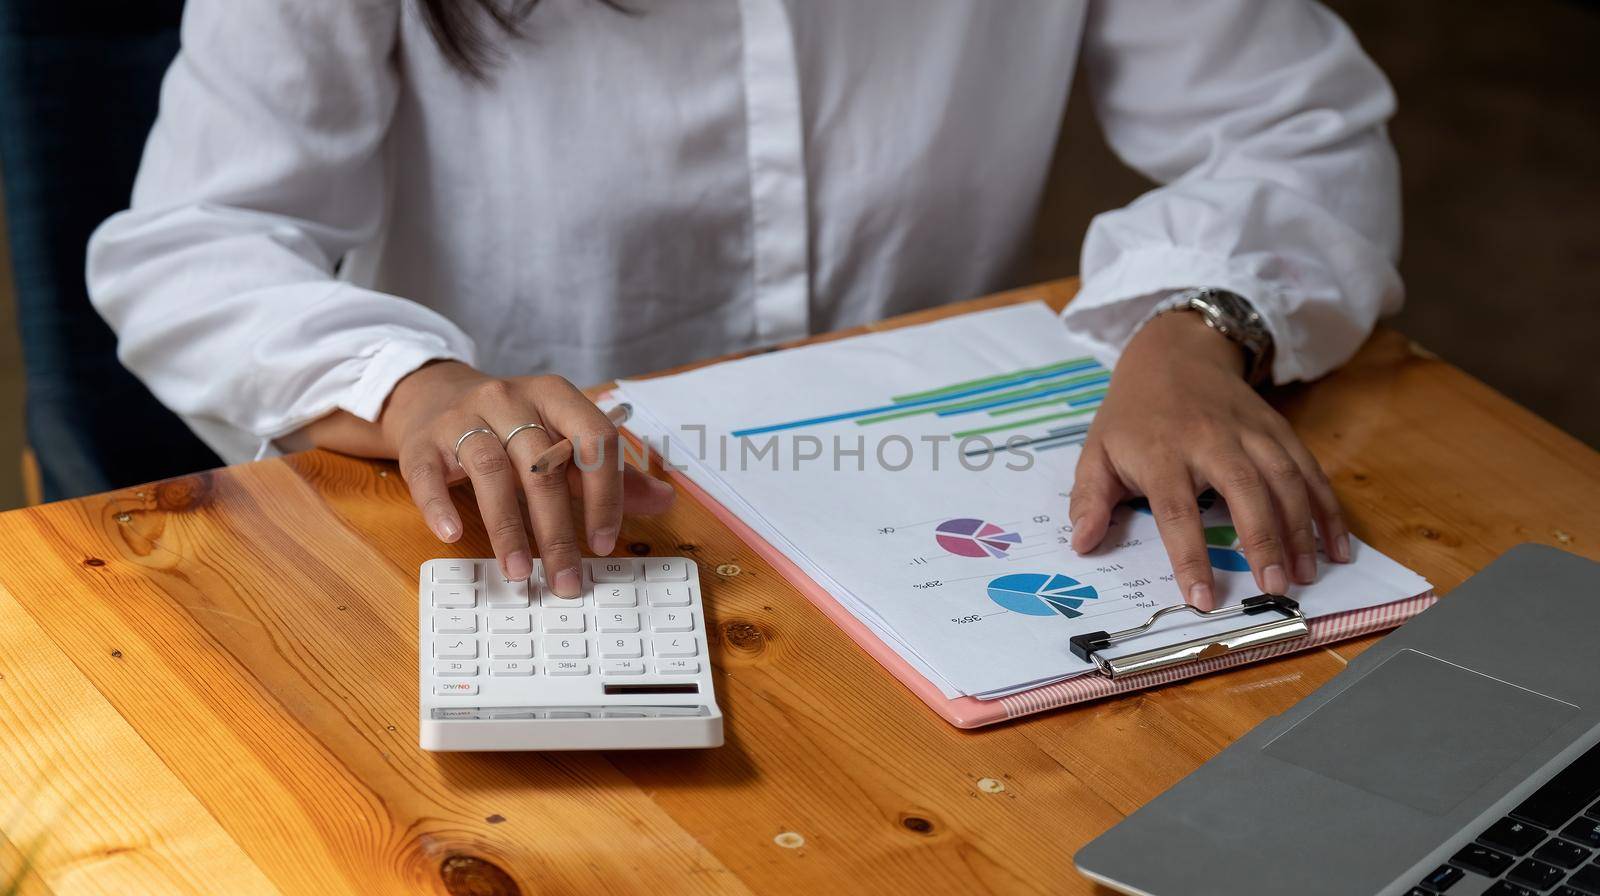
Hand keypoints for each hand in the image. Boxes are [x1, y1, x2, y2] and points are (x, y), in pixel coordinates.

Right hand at [378, 362, 673, 593]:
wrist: (437, 397)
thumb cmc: (513, 427)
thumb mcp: (563, 439)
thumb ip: (611, 472)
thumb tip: (664, 499)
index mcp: (555, 396)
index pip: (593, 438)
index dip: (605, 494)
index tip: (604, 543)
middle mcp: (509, 398)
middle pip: (541, 465)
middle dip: (557, 529)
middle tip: (565, 579)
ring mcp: (462, 417)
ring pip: (490, 470)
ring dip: (507, 527)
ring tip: (518, 572)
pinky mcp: (422, 441)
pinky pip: (429, 473)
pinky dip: (440, 504)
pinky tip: (452, 534)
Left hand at [1067, 312, 1350, 609]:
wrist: (1174, 353)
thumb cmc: (1132, 415)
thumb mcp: (1096, 451)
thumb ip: (1089, 499)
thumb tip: (1081, 544)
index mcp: (1162, 452)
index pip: (1176, 510)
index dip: (1189, 555)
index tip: (1202, 598)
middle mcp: (1211, 440)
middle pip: (1244, 491)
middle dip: (1263, 541)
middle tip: (1273, 589)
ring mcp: (1251, 433)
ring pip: (1285, 479)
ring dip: (1300, 529)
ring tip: (1305, 576)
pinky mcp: (1278, 430)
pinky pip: (1310, 470)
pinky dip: (1327, 509)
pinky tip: (1336, 547)